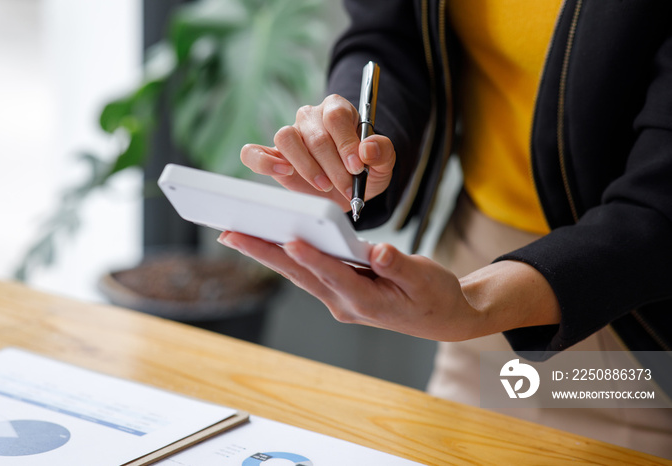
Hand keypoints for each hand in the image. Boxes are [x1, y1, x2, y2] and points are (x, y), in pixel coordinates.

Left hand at [217, 232, 561, 340]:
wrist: (442, 317)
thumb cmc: (435, 295)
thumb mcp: (426, 279)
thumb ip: (400, 266)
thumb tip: (377, 252)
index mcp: (368, 301)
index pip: (335, 276)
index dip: (313, 258)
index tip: (290, 240)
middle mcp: (345, 304)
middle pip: (301, 274)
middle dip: (265, 252)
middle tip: (230, 233)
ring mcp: (339, 301)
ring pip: (298, 274)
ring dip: (266, 254)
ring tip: (236, 234)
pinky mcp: (338, 294)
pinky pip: (306, 274)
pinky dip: (285, 257)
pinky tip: (267, 241)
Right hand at [240, 94, 395, 210]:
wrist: (348, 188)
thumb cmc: (363, 171)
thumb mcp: (383, 164)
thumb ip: (383, 153)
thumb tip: (367, 149)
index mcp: (337, 109)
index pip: (336, 116)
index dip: (346, 142)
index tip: (357, 167)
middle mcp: (310, 117)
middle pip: (315, 134)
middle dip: (333, 166)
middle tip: (347, 187)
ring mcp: (290, 135)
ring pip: (285, 138)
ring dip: (306, 166)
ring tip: (324, 185)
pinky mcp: (272, 156)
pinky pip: (253, 152)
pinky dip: (263, 161)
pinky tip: (283, 171)